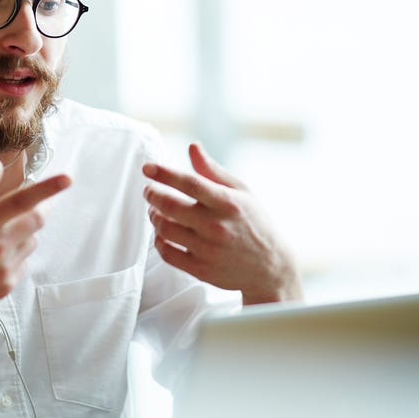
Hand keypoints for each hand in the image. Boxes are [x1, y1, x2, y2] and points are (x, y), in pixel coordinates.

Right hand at [0, 160, 71, 326]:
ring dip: (23, 233)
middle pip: (37, 220)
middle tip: (33, 203)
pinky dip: (15, 255)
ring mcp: (4, 268)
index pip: (23, 200)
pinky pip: (23, 262)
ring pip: (31, 241)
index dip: (48, 188)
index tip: (67, 179)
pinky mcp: (7, 285)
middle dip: (40, 208)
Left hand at [142, 143, 301, 304]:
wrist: (270, 267)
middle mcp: (217, 226)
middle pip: (170, 205)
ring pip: (165, 229)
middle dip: (152, 194)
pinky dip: (159, 240)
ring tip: (155, 211)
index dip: (164, 173)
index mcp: (228, 203)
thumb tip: (192, 147)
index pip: (188, 183)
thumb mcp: (242, 192)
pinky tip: (162, 233)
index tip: (147, 168)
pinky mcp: (201, 270)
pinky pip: (167, 253)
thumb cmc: (255, 223)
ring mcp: (208, 250)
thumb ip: (213, 170)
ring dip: (154, 216)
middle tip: (149, 190)